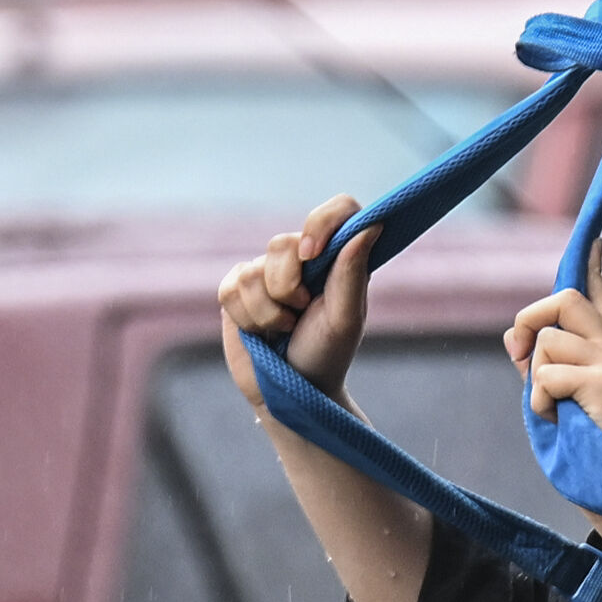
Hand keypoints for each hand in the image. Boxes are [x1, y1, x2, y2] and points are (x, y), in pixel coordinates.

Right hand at [220, 194, 379, 409]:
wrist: (291, 392)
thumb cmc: (326, 354)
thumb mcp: (345, 318)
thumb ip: (352, 271)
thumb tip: (371, 225)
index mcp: (338, 258)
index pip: (338, 209)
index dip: (322, 222)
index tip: (314, 254)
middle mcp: (303, 258)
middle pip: (282, 244)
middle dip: (288, 288)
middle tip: (300, 314)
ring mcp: (266, 272)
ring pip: (252, 272)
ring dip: (268, 313)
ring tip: (283, 329)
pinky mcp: (236, 289)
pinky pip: (230, 289)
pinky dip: (248, 319)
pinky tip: (261, 332)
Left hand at [506, 241, 601, 460]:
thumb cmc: (589, 453)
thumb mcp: (560, 403)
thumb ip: (539, 368)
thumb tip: (515, 336)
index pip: (600, 298)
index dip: (592, 267)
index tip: (594, 240)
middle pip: (565, 299)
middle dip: (529, 320)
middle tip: (521, 355)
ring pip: (549, 340)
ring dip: (536, 380)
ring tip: (554, 411)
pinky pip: (548, 373)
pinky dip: (539, 401)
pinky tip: (557, 420)